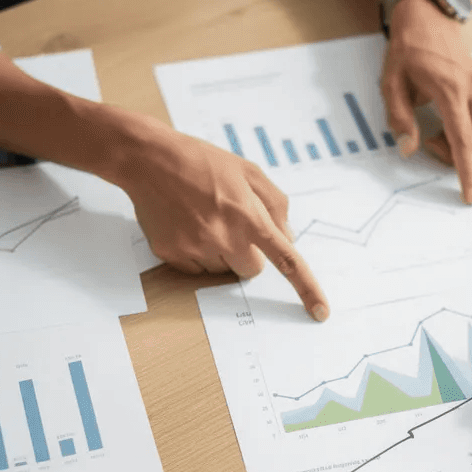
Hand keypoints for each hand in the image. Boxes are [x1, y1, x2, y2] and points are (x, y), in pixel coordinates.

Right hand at [116, 121, 328, 320]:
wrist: (150, 159)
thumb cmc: (203, 162)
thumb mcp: (249, 172)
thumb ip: (275, 205)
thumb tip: (287, 238)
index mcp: (249, 215)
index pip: (286, 260)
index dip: (307, 289)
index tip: (320, 313)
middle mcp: (224, 237)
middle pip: (252, 270)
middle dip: (248, 253)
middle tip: (230, 225)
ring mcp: (196, 248)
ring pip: (223, 271)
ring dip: (220, 252)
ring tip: (203, 219)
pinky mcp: (172, 254)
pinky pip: (196, 270)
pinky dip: (195, 253)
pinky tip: (186, 225)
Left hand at [380, 0, 471, 204]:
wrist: (428, 22)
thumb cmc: (408, 53)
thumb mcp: (391, 84)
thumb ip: (399, 118)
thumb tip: (410, 147)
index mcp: (451, 91)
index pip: (464, 142)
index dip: (467, 174)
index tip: (470, 196)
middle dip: (462, 158)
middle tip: (433, 141)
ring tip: (445, 130)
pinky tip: (461, 124)